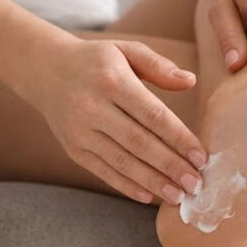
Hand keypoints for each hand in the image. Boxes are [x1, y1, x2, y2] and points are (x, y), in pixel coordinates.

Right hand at [21, 38, 207, 204]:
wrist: (44, 70)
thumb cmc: (96, 60)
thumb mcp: (126, 50)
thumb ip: (158, 66)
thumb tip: (190, 81)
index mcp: (112, 80)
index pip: (152, 114)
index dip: (179, 138)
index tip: (201, 157)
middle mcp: (93, 107)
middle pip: (139, 142)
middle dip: (170, 166)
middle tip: (196, 184)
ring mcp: (80, 132)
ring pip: (121, 162)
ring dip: (152, 182)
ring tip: (178, 196)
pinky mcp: (73, 149)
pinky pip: (103, 171)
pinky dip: (126, 186)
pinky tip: (149, 196)